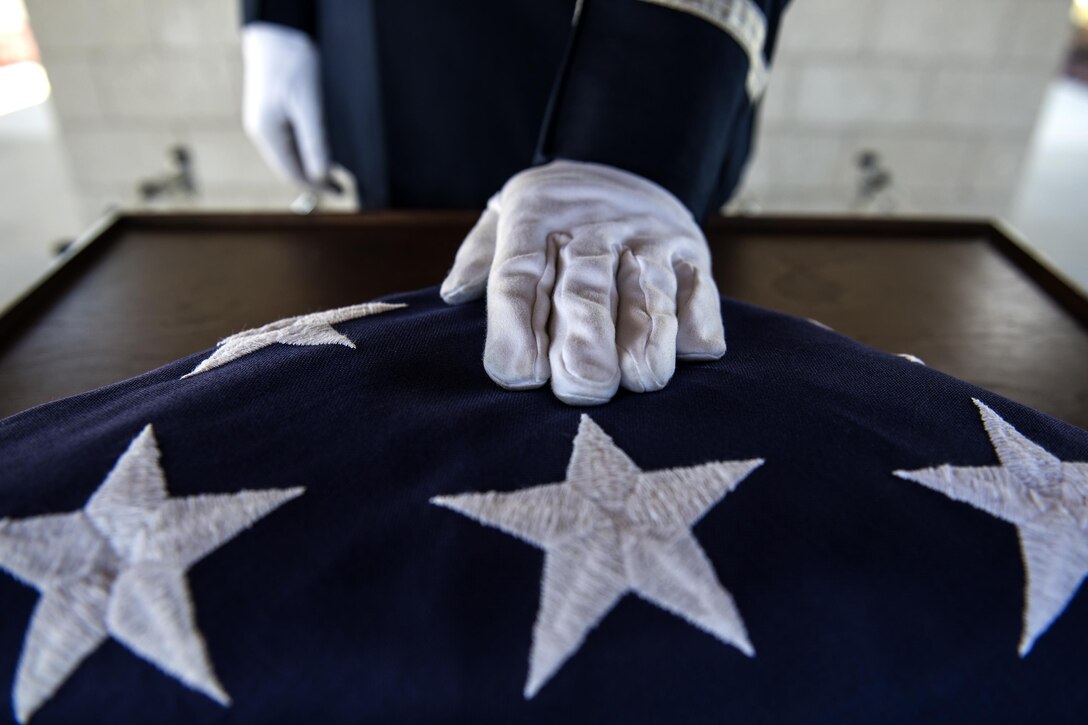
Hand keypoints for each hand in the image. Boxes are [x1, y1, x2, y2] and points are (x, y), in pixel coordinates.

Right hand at [242, 23, 334, 190]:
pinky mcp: (269, 112)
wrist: (276, 31)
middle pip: (289, 167)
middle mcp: (261, 131)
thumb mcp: (309, 105)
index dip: (317, 186)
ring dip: (310, 165)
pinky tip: (321, 150)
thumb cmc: (292, 63)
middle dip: (314, 179)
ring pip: (289, 154)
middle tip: (341, 187)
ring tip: (335, 173)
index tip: (340, 193)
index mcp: (267, 133)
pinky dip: (305, 150)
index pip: (292, 173)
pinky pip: (288, 140)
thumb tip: (321, 175)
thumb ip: (315, 142)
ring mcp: (263, 121)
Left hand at [441, 160, 725, 405]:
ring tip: (638, 380)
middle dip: (584, 344)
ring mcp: (648, 242)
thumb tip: (455, 293)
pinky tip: (690, 354)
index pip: (518, 276)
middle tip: (580, 390)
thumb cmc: (555, 217)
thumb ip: (481, 257)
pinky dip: (697, 324)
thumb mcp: (507, 216)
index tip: (518, 377)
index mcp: (536, 221)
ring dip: (646, 340)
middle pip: (585, 291)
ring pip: (648, 294)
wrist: (626, 165)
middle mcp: (594, 230)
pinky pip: (700, 292)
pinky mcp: (692, 256)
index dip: (516, 328)